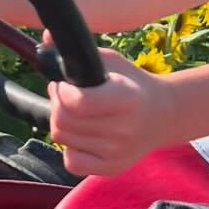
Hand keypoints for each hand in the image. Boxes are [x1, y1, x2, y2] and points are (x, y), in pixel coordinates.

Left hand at [43, 29, 175, 177]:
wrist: (162, 115)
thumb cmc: (132, 84)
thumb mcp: (113, 61)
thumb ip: (80, 52)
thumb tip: (46, 40)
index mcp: (127, 99)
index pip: (79, 103)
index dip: (62, 92)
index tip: (63, 83)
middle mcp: (124, 129)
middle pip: (64, 122)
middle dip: (56, 103)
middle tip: (63, 94)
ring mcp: (118, 152)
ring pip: (63, 139)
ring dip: (61, 122)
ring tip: (73, 111)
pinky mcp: (112, 168)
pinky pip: (71, 161)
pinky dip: (69, 147)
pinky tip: (80, 134)